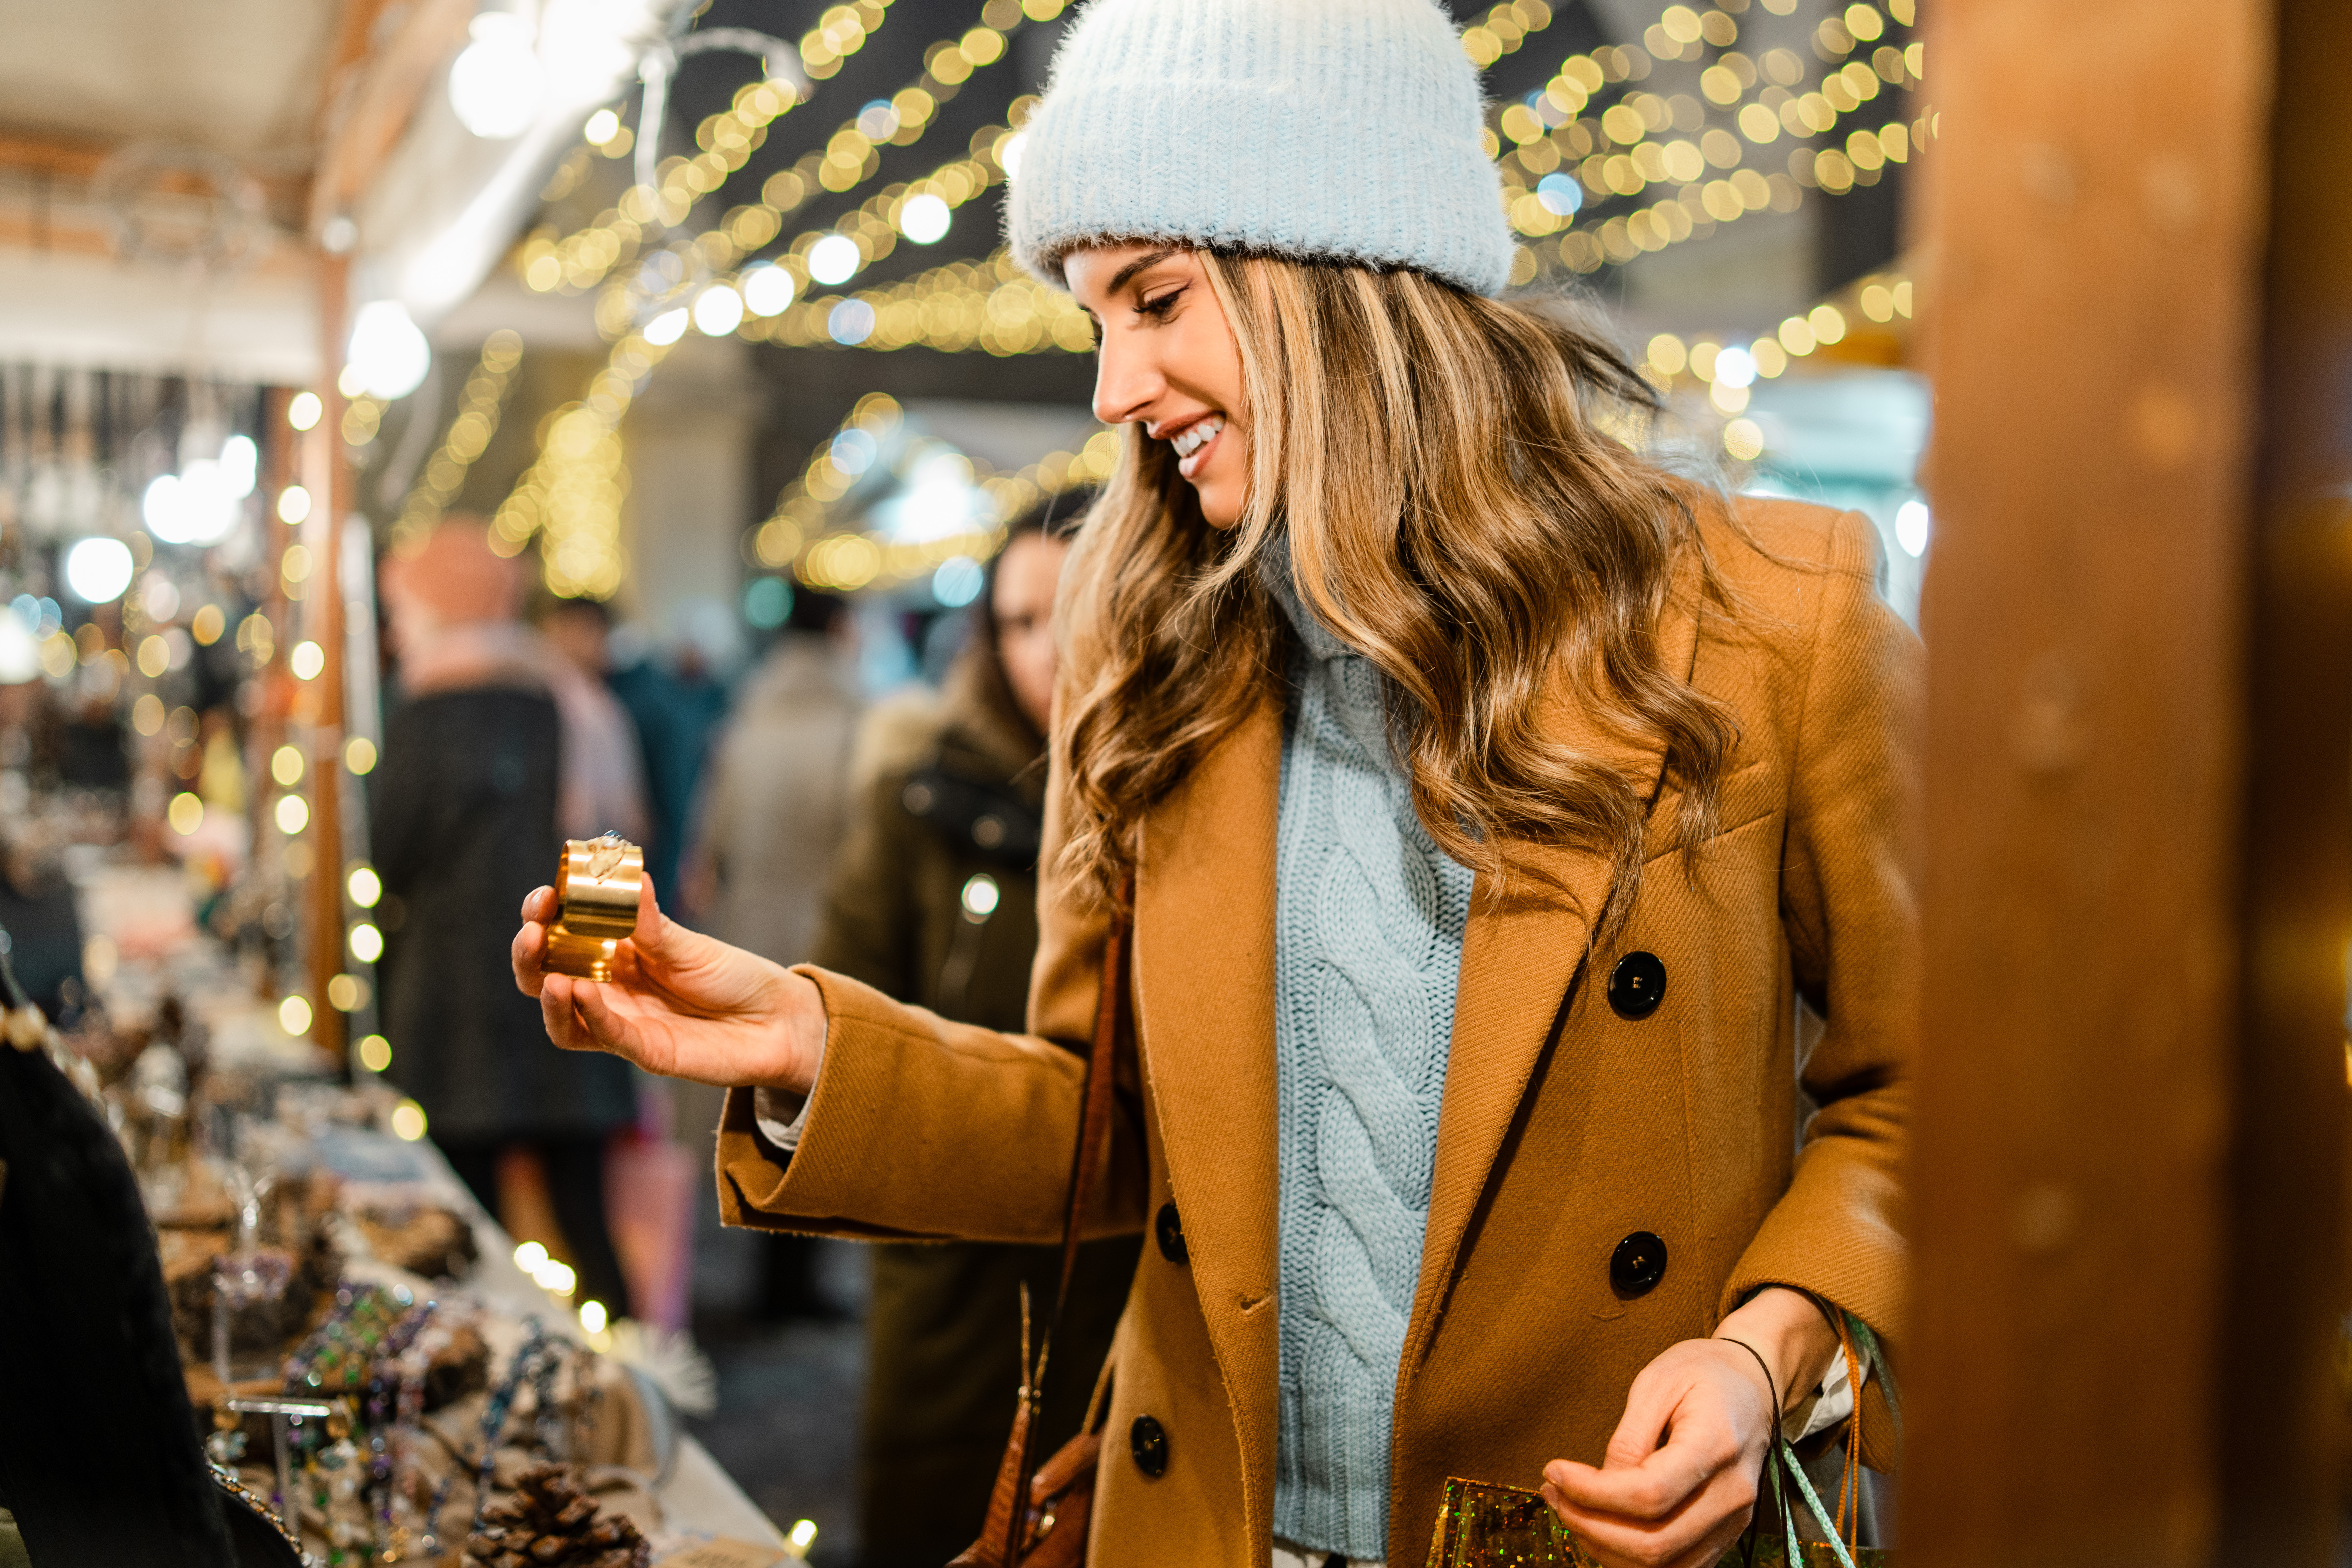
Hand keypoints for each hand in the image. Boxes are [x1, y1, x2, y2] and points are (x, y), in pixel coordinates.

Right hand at [511, 877, 825, 1094]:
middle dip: (529, 956)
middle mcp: (608, 988)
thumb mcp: (689, 944)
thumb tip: (634, 877)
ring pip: (564, 1018)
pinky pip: (605, 1036)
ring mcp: (621, 1022)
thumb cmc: (731, 977)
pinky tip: (579, 993)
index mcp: (614, 953)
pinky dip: (589, 1016)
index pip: (561, 935)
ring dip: (548, 996)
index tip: (545, 897)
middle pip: (545, 978)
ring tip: (549, 977)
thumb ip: (653, 923)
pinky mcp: (643, 1050)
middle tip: (531, 933)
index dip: (544, 917)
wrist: (775, 1020)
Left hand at [1540, 1288, 1836, 1567]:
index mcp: (1716, 1446)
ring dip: (1605, 1546)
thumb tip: (1601, 1482)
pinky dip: (1631, 1557)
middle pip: (1654, 1543)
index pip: (1648, 1495)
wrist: (1752, 1383)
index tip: (1554, 1471)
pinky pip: (1676, 1565)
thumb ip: (1629, 1438)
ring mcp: (1734, 1520)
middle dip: (1590, 1525)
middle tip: (1553, 1493)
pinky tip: (1600, 1526)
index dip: (1592, 1493)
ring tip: (1568, 1508)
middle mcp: (1732, 1495)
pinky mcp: (1725, 1533)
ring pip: (1663, 1564)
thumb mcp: (1657, 1383)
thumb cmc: (1702, 1373)